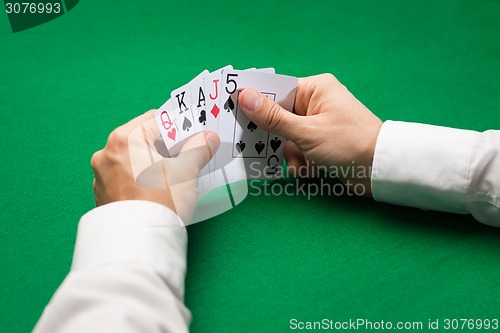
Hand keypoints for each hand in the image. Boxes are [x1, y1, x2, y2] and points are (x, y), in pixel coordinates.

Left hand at [91, 110, 219, 221]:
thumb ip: (198, 148)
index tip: (192, 136)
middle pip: (142, 139)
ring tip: (172, 176)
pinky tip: (155, 191)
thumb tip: (208, 137)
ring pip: (133, 159)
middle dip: (166, 146)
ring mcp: (102, 175)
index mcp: (124, 139)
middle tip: (186, 156)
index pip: (156, 120)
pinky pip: (125, 178)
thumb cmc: (161, 201)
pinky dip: (140, 179)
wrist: (139, 242)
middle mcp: (107, 153)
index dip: (178, 126)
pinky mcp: (103, 194)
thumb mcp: (187, 171)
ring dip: (152, 163)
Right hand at [238, 74, 381, 195]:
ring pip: (287, 137)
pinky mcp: (320, 141)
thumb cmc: (347, 143)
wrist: (380, 170)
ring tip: (301, 165)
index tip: (235, 113)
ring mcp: (317, 123)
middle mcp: (315, 102)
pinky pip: (298, 148)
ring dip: (291, 155)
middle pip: (279, 116)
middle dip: (277, 138)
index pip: (276, 90)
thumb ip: (273, 117)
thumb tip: (244, 96)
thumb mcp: (306, 131)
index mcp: (315, 89)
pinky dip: (301, 161)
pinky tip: (310, 170)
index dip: (256, 103)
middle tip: (264, 148)